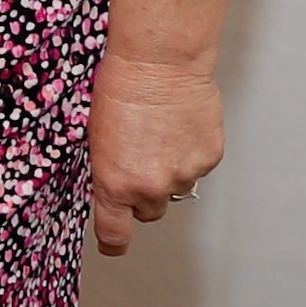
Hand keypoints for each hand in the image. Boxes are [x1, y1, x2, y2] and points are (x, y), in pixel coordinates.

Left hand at [87, 50, 222, 253]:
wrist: (159, 64)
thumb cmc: (121, 90)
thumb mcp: (96, 139)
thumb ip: (109, 173)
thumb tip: (115, 188)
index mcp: (115, 185)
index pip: (115, 234)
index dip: (114, 241)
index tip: (113, 243)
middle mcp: (151, 187)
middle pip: (150, 211)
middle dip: (144, 194)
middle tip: (140, 162)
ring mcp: (184, 173)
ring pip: (178, 189)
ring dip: (170, 173)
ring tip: (161, 137)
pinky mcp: (209, 157)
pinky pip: (198, 167)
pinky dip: (191, 154)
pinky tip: (180, 128)